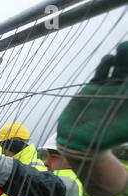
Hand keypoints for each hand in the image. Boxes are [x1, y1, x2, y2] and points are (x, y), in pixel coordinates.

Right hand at [57, 41, 127, 157]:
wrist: (80, 140)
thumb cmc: (106, 137)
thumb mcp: (126, 128)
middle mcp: (123, 92)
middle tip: (127, 48)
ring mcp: (110, 88)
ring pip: (120, 66)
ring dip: (122, 56)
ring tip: (122, 49)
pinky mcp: (94, 87)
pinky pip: (102, 71)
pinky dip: (106, 63)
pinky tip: (109, 59)